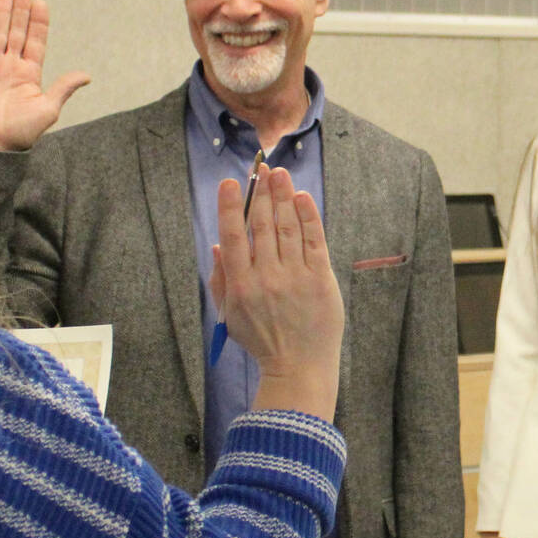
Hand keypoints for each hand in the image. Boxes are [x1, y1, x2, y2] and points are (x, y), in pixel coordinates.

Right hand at [0, 0, 89, 149]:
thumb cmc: (20, 133)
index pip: (36, 42)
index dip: (39, 23)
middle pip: (17, 33)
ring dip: (3, 14)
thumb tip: (87, 75)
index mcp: (30, 75)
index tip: (42, 3)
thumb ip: (63, 88)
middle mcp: (11, 67)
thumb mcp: (48, 109)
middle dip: (22, 11)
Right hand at [212, 164, 342, 419]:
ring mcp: (295, 278)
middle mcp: (266, 277)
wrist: (297, 368)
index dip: (230, 207)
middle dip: (261, 193)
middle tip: (262, 168)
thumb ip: (221, 279)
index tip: (230, 182)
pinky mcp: (320, 280)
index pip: (233, 237)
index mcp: (240, 285)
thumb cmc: (262, 341)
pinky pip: (314, 241)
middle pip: (262, 225)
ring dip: (284, 197)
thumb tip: (218, 244)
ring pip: (287, 228)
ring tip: (281, 175)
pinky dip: (308, 217)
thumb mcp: (230, 315)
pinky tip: (302, 199)